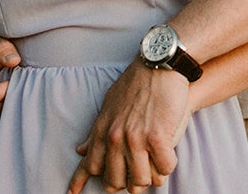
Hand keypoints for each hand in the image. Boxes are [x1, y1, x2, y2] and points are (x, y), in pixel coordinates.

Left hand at [66, 63, 190, 193]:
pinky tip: (168, 155)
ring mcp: (136, 140)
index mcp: (102, 131)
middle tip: (136, 175)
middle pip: (115, 181)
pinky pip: (163, 169)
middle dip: (126, 183)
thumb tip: (80, 149)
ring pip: (141, 181)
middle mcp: (116, 139)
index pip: (89, 165)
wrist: (158, 65)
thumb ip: (96, 131)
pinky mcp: (158, 139)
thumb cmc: (136, 83)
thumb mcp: (109, 105)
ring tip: (154, 165)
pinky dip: (166, 165)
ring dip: (149, 176)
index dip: (82, 181)